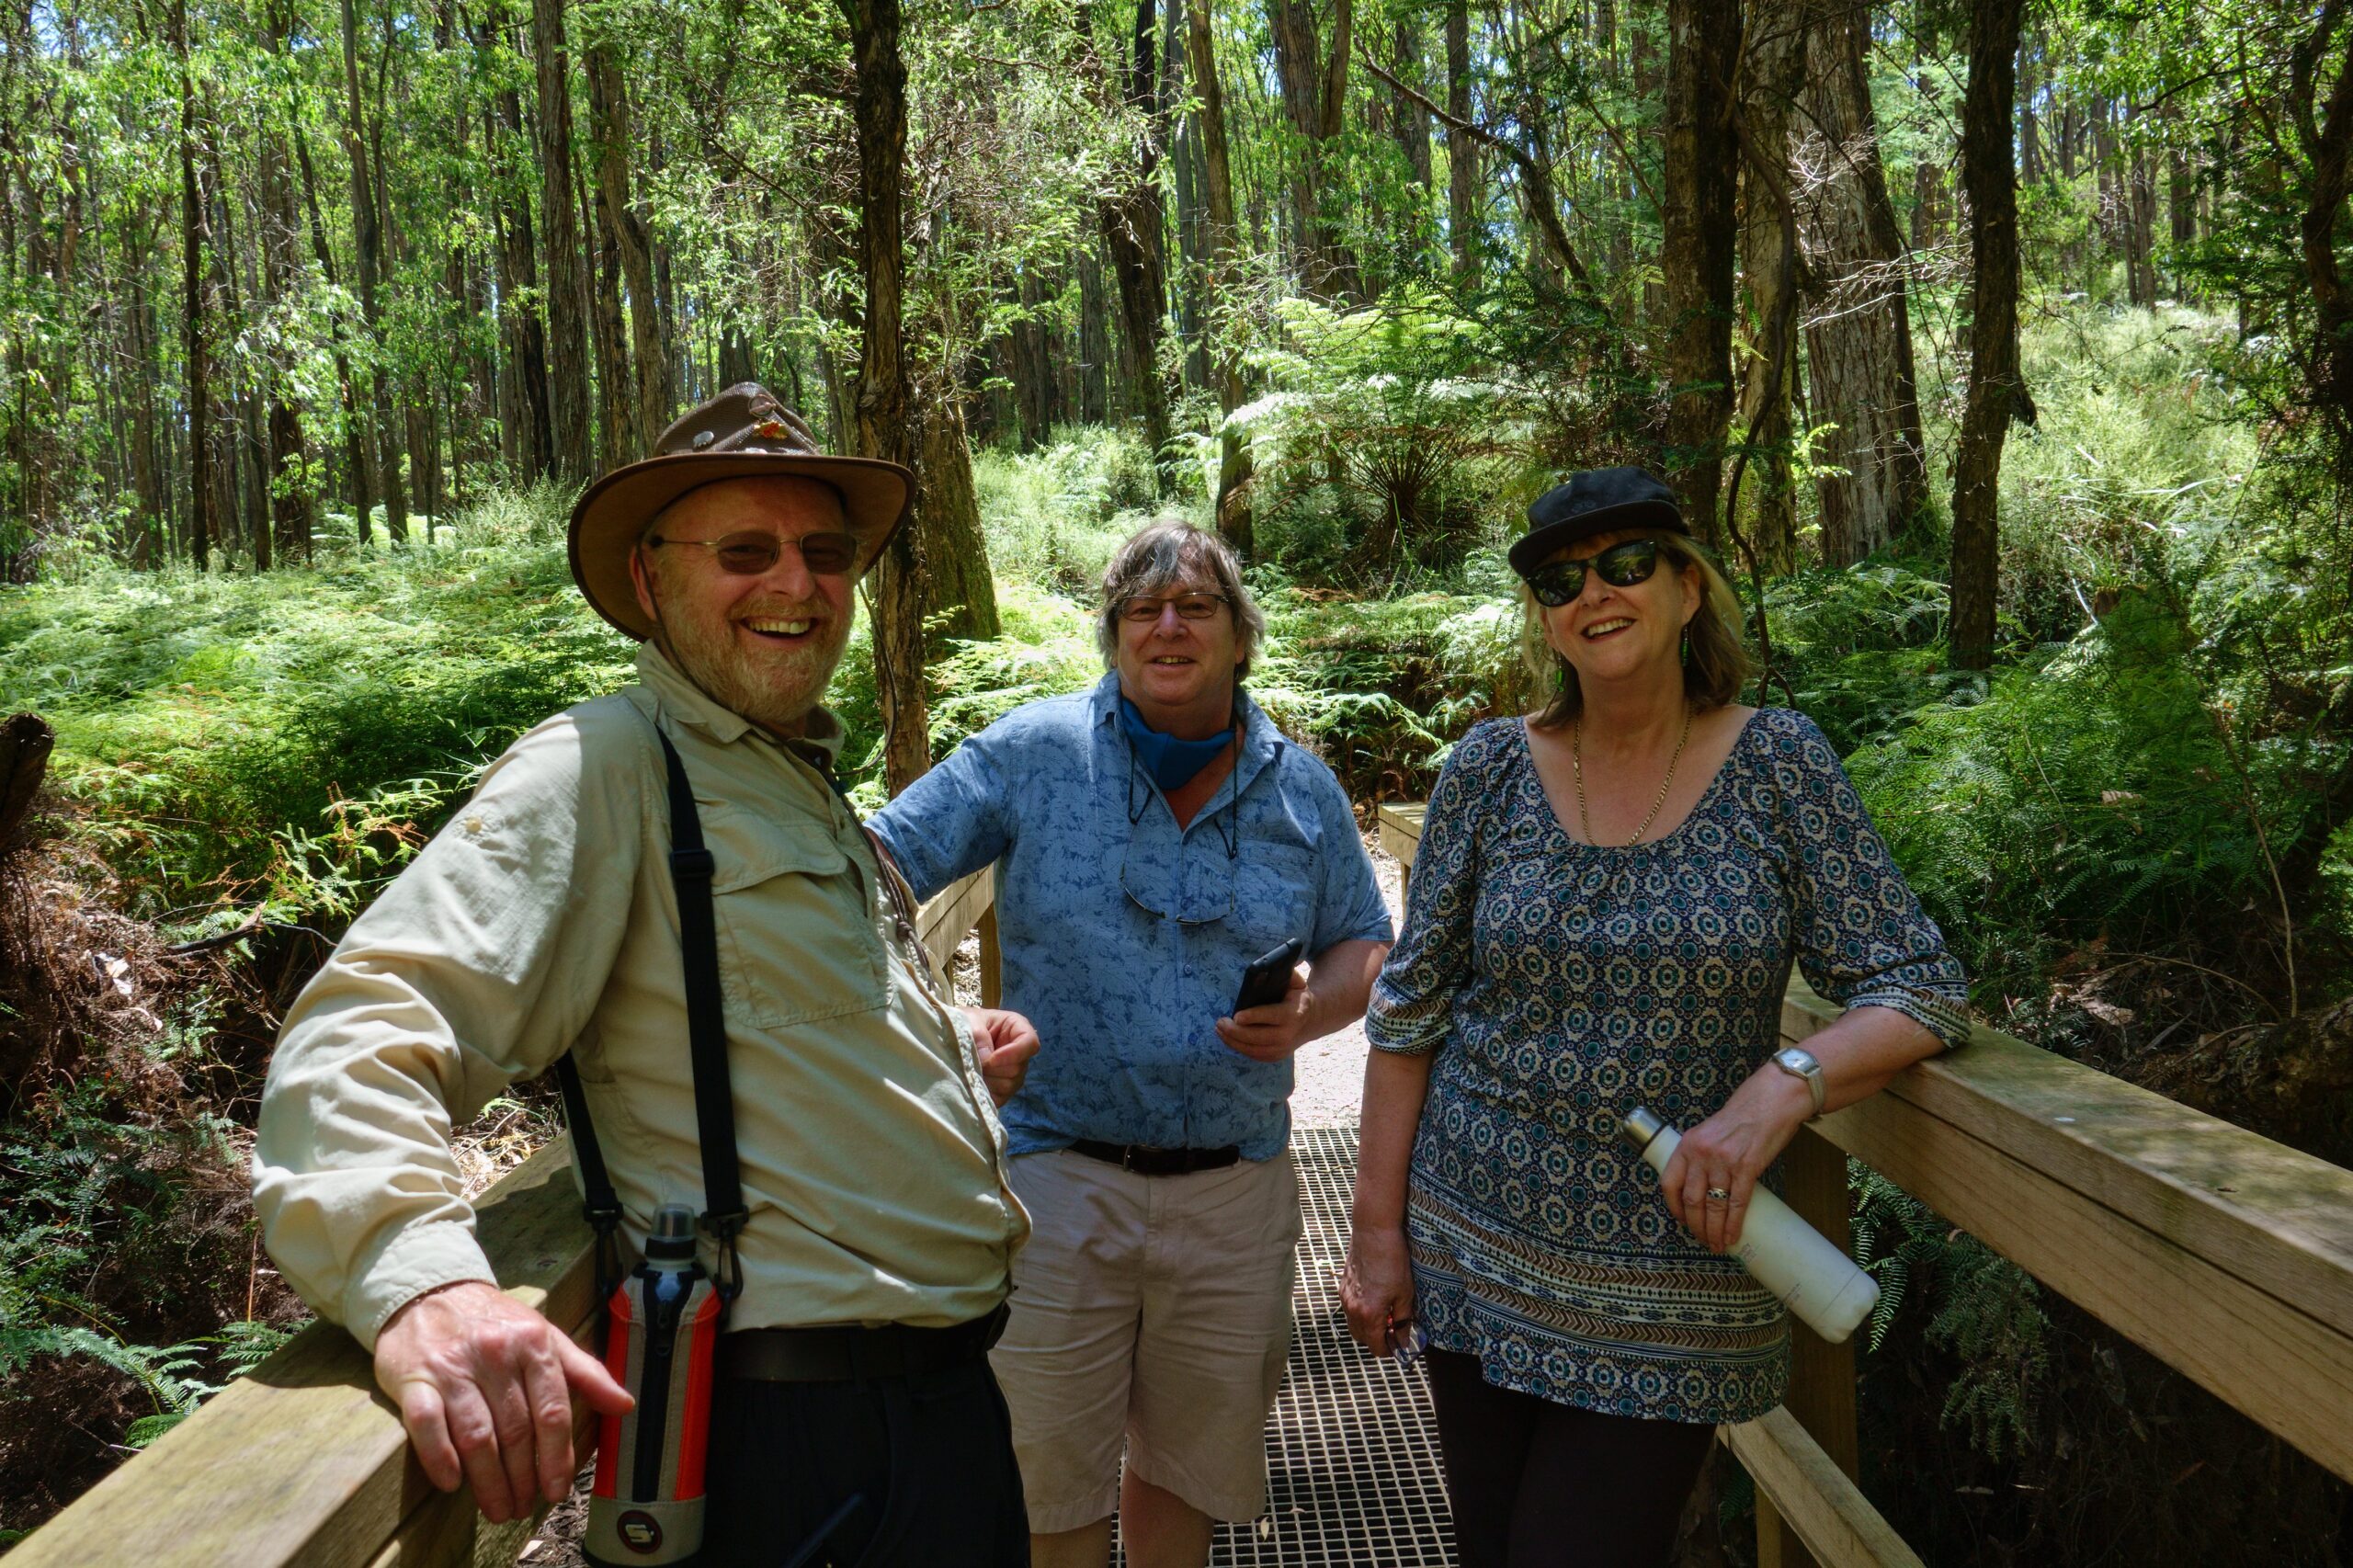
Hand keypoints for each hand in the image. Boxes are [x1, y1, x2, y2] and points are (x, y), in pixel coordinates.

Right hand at [373, 1280, 633, 1523]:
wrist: (430, 1293)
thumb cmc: (495, 1323)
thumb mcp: (545, 1336)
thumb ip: (586, 1372)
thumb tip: (625, 1405)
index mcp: (533, 1344)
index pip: (552, 1411)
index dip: (557, 1457)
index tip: (558, 1490)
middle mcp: (495, 1353)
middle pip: (515, 1430)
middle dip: (523, 1477)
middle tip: (524, 1506)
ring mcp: (453, 1367)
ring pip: (477, 1435)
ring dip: (488, 1480)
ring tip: (497, 1506)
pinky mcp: (414, 1378)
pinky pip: (428, 1425)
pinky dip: (440, 1458)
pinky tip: (453, 1483)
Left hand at [960, 1006, 1040, 1105]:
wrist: (955, 1038)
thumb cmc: (965, 1023)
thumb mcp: (969, 1021)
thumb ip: (978, 1036)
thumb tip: (986, 1060)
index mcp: (1017, 1029)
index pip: (1030, 1044)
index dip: (1013, 1054)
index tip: (991, 1059)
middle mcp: (1020, 1054)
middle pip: (1018, 1069)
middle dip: (993, 1069)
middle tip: (973, 1062)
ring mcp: (1013, 1074)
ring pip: (1009, 1086)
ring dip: (987, 1081)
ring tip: (971, 1071)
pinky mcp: (1003, 1091)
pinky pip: (1000, 1098)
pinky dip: (985, 1093)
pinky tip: (973, 1082)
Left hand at [1214, 966, 1312, 1061]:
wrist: (1311, 1021)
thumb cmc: (1296, 997)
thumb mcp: (1296, 983)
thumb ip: (1284, 975)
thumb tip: (1261, 971)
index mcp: (1294, 1013)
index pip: (1272, 1016)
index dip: (1254, 1017)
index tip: (1237, 1016)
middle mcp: (1289, 1034)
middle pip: (1258, 1037)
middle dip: (1236, 1031)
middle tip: (1220, 1023)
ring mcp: (1283, 1048)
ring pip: (1253, 1049)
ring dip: (1233, 1041)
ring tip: (1219, 1030)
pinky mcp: (1276, 1056)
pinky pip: (1254, 1055)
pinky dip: (1239, 1047)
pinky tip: (1228, 1038)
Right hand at [1340, 1224, 1416, 1356]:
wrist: (1373, 1231)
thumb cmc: (1392, 1260)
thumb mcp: (1405, 1293)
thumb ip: (1403, 1321)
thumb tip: (1403, 1341)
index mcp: (1369, 1315)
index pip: (1377, 1347)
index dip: (1391, 1349)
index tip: (1401, 1342)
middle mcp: (1352, 1310)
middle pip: (1363, 1339)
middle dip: (1378, 1339)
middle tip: (1395, 1327)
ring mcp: (1344, 1298)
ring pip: (1354, 1325)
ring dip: (1368, 1326)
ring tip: (1385, 1312)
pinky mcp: (1342, 1287)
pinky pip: (1349, 1310)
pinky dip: (1361, 1313)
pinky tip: (1375, 1298)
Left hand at [1658, 1066, 1815, 1252]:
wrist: (1771, 1100)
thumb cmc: (1742, 1115)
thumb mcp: (1709, 1132)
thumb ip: (1700, 1155)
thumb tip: (1700, 1186)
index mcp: (1687, 1145)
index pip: (1668, 1183)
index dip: (1673, 1207)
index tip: (1681, 1221)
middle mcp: (1701, 1154)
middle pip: (1691, 1200)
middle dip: (1695, 1226)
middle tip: (1702, 1240)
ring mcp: (1723, 1161)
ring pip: (1712, 1206)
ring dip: (1713, 1231)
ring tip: (1716, 1245)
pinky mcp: (1747, 1168)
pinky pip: (1736, 1204)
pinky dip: (1732, 1224)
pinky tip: (1731, 1236)